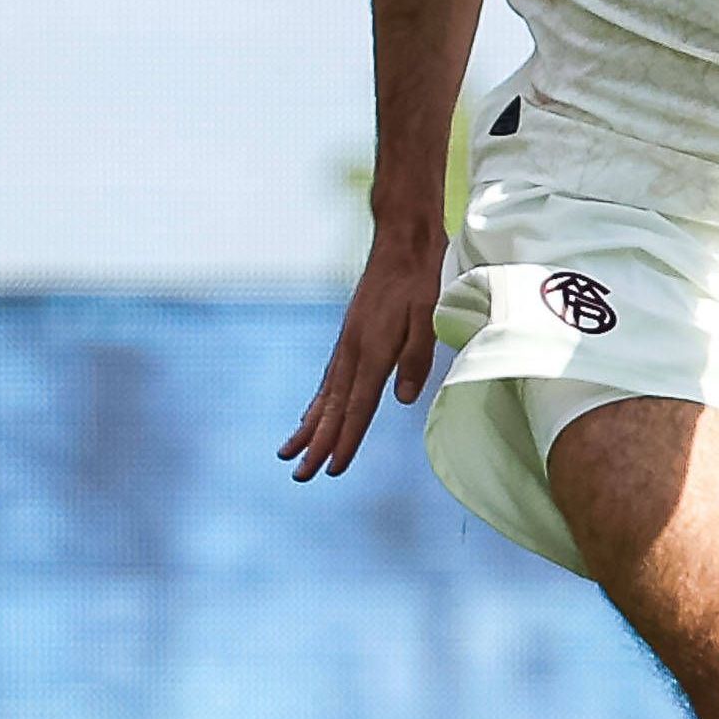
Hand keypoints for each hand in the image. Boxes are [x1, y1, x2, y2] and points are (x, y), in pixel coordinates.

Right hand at [280, 225, 448, 479]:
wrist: (401, 242)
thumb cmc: (420, 279)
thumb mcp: (428, 315)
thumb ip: (416, 356)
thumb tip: (404, 399)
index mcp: (373, 349)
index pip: (358, 405)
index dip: (346, 438)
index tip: (332, 467)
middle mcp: (353, 350)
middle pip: (333, 407)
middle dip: (317, 443)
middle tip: (301, 476)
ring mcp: (347, 344)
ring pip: (325, 395)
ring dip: (309, 427)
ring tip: (289, 453)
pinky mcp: (349, 338)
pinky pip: (329, 379)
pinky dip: (318, 402)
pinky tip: (310, 416)